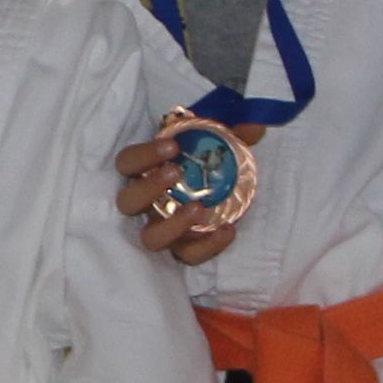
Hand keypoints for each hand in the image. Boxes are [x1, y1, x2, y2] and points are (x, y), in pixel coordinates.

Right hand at [115, 123, 259, 267]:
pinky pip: (188, 256)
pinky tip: (228, 230)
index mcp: (146, 172)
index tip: (172, 146)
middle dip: (149, 187)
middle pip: (127, 202)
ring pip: (150, 238)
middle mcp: (146, 204)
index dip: (143, 155)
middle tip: (176, 172)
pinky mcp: (183, 251)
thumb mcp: (220, 143)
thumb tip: (255, 125)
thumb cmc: (209, 165)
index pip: (127, 163)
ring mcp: (162, 230)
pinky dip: (207, 246)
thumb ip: (234, 132)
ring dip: (172, 225)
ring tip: (198, 208)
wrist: (226, 194)